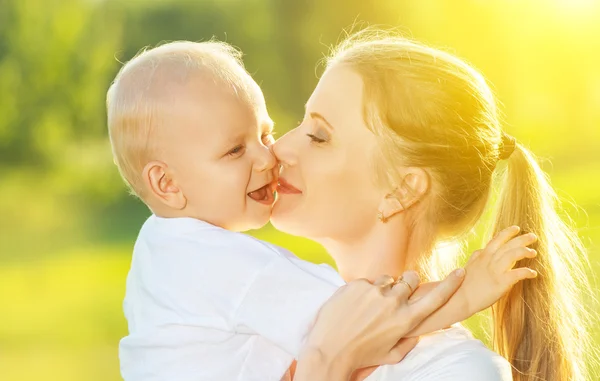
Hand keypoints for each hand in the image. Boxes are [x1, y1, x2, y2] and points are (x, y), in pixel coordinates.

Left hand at [296, 269, 464, 379]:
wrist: (329, 350)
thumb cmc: (361, 356)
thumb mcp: (392, 355)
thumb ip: (409, 341)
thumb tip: (417, 331)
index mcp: (406, 320)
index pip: (435, 298)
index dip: (451, 283)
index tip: (461, 271)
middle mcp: (393, 302)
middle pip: (411, 279)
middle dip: (409, 283)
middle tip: (399, 292)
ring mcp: (373, 291)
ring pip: (387, 278)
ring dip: (384, 287)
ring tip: (370, 306)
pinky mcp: (356, 284)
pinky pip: (366, 281)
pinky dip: (364, 290)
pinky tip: (356, 305)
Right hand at [461, 225, 537, 314]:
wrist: (460, 298)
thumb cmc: (463, 284)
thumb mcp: (469, 265)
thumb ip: (477, 256)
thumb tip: (481, 250)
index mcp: (482, 255)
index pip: (497, 239)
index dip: (507, 232)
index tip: (516, 228)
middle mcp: (489, 259)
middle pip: (508, 244)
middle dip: (522, 239)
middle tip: (533, 236)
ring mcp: (495, 270)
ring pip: (513, 254)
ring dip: (525, 252)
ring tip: (534, 253)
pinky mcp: (501, 282)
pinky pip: (517, 274)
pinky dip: (527, 272)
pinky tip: (533, 273)